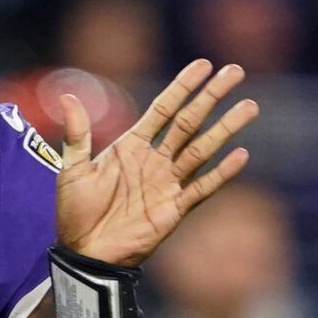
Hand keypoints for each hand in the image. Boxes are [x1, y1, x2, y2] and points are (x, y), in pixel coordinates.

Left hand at [54, 59, 258, 265]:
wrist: (83, 252)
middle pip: (189, 121)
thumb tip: (67, 96)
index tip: (203, 65)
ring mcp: (167, 183)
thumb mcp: (72, 169)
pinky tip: (241, 155)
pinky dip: (221, 172)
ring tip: (249, 107)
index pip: (163, 109)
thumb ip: (77, 134)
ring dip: (226, 128)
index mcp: (131, 146)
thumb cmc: (75, 212)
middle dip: (212, 97)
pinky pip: (202, 187)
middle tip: (235, 71)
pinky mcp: (175, 208)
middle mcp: (155, 160)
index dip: (182, 86)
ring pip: (202, 149)